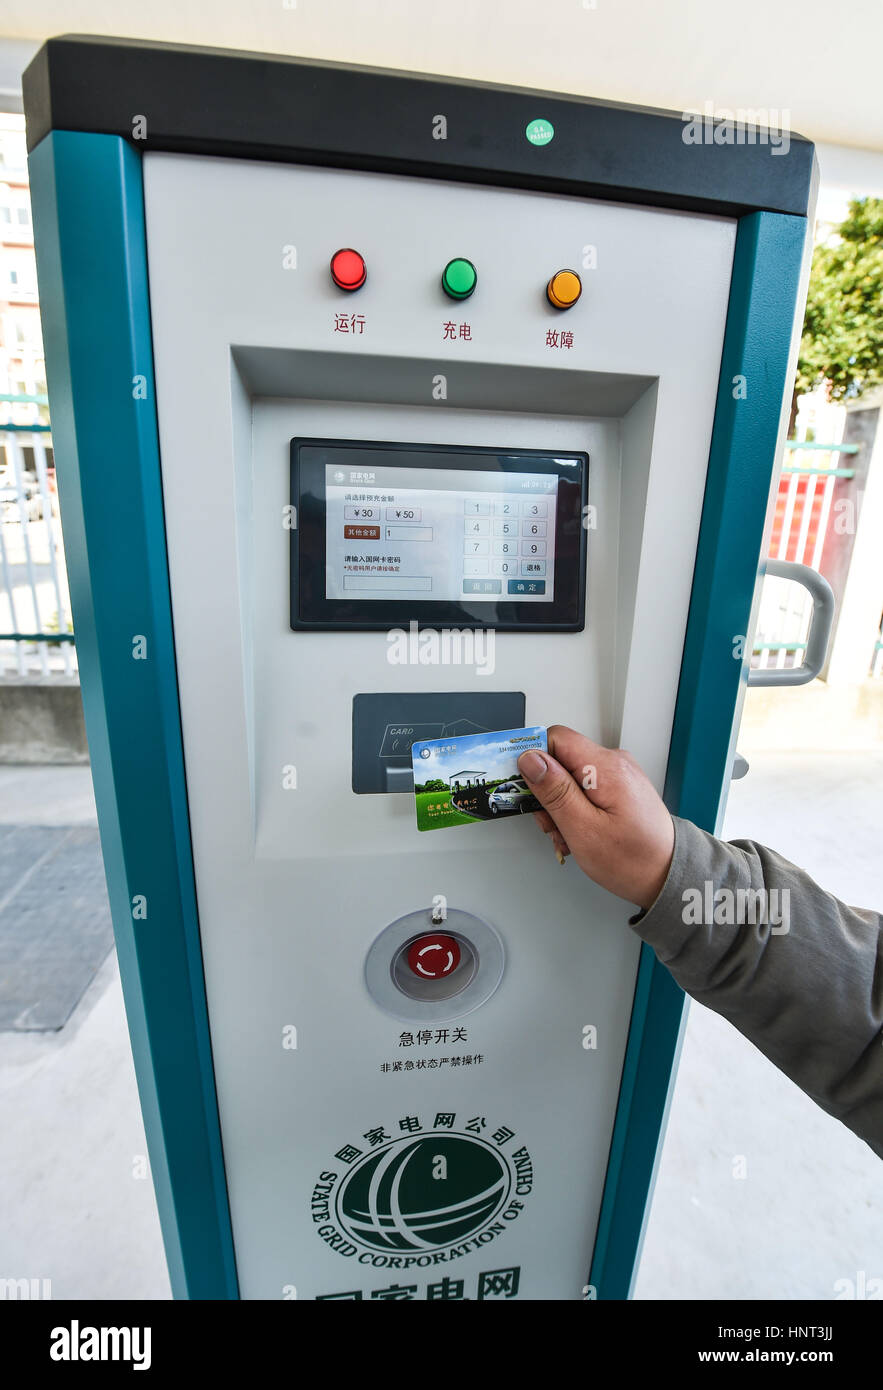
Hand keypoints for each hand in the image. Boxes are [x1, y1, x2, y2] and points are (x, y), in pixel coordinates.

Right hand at [517, 725, 674, 909]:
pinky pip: (583, 789)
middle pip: (559, 760)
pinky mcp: (618, 789)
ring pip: (568, 778)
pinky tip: (578, 834)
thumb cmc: (635, 860)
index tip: (519, 784)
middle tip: (551, 824)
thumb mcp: (584, 830)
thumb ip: (555, 791)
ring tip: (568, 836)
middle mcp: (614, 763)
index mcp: (605, 767)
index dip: (532, 758)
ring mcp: (617, 776)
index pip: (555, 738)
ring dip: (559, 807)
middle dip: (546, 793)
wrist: (669, 876)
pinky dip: (574, 810)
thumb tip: (530, 759)